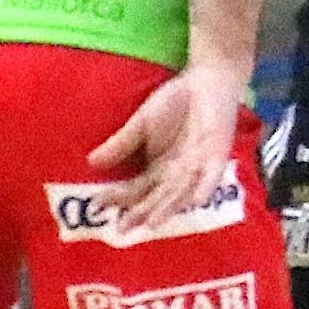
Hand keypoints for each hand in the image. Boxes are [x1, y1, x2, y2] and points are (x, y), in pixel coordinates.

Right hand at [82, 58, 255, 237]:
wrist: (206, 80)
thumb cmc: (175, 101)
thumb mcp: (142, 123)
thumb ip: (122, 143)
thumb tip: (91, 162)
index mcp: (158, 166)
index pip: (135, 187)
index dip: (118, 197)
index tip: (97, 205)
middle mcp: (177, 171)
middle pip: (157, 196)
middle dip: (141, 212)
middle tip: (123, 228)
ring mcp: (198, 165)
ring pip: (180, 191)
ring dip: (167, 207)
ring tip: (151, 222)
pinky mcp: (217, 154)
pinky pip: (211, 174)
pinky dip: (204, 186)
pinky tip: (196, 200)